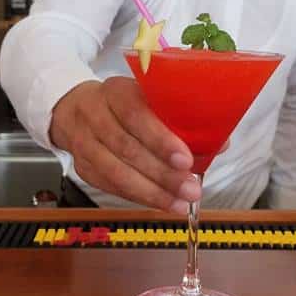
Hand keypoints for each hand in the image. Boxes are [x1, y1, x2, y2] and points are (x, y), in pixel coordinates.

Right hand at [49, 77, 200, 213]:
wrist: (75, 109)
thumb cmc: (124, 103)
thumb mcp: (148, 97)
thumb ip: (180, 117)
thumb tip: (219, 143)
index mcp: (115, 91)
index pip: (135, 115)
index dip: (160, 139)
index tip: (185, 160)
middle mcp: (94, 115)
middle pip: (127, 148)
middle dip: (162, 174)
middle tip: (191, 188)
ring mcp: (84, 143)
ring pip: (116, 173)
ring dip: (152, 192)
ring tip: (180, 203)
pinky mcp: (82, 167)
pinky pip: (111, 186)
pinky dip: (139, 198)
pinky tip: (162, 203)